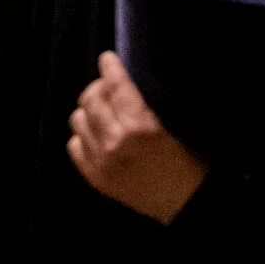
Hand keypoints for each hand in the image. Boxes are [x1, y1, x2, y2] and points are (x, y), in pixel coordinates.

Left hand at [69, 53, 205, 224]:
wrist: (189, 204)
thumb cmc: (190, 162)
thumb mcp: (175, 125)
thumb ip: (145, 104)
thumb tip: (124, 81)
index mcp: (141, 126)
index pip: (116, 86)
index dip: (110, 67)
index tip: (108, 59)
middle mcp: (116, 142)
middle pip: (91, 99)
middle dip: (99, 87)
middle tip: (108, 87)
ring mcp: (102, 161)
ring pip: (78, 120)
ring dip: (89, 112)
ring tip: (102, 112)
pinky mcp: (96, 177)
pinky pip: (74, 146)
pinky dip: (83, 136)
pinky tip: (97, 135)